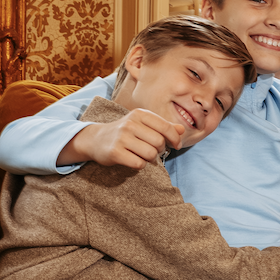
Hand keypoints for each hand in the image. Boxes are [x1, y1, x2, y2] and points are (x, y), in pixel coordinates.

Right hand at [56, 109, 183, 167]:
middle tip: (152, 150)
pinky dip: (140, 165)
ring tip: (142, 154)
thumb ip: (164, 126)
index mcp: (140, 114)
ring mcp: (122, 138)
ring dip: (150, 159)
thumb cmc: (125, 132)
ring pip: (150, 154)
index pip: (166, 127)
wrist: (96, 139)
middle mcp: (130, 123)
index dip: (175, 138)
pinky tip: (133, 160)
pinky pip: (139, 163)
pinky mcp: (115, 152)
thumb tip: (182, 130)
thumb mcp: (143, 124)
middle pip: (159, 142)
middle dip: (159, 149)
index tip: (176, 145)